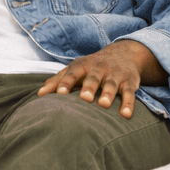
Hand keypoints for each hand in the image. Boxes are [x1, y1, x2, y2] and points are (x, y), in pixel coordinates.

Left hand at [36, 39, 163, 118]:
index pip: (72, 73)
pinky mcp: (130, 82)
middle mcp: (99, 69)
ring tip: (103, 105)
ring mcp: (115, 75)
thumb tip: (39, 95)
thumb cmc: (91, 67)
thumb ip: (57, 81)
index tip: (59, 94)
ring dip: (108, 94)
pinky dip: (129, 104)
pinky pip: (130, 93)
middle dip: (89, 87)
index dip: (66, 83)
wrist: (123, 54)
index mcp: (82, 66)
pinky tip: (126, 115)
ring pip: (112, 84)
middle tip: (84, 98)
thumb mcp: (74, 69)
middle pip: (93, 78)